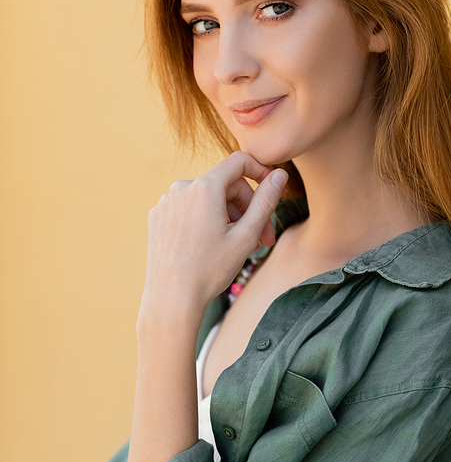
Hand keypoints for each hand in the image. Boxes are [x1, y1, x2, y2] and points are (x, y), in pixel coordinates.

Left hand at [140, 152, 288, 319]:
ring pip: (207, 198)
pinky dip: (204, 220)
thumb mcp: (246, 235)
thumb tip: (281, 174)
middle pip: (225, 185)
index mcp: (204, 187)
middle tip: (263, 239)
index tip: (273, 191)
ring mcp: (166, 202)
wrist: (171, 299)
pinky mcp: (158, 216)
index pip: (239, 162)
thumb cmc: (210, 269)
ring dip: (227, 217)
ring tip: (238, 247)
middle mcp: (181, 188)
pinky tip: (211, 246)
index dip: (260, 172)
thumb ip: (266, 201)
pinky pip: (189, 209)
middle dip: (247, 208)